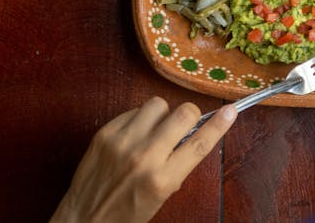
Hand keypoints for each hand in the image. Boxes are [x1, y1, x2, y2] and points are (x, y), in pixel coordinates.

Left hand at [50, 97, 236, 222]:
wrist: (84, 218)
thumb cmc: (127, 212)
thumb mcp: (163, 194)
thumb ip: (180, 164)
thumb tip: (196, 133)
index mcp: (162, 179)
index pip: (199, 144)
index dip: (219, 125)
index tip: (230, 111)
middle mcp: (144, 157)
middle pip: (183, 114)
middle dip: (188, 116)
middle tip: (183, 125)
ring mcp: (122, 142)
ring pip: (158, 104)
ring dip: (162, 115)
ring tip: (155, 131)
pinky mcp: (105, 132)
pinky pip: (134, 110)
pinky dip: (140, 119)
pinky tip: (135, 135)